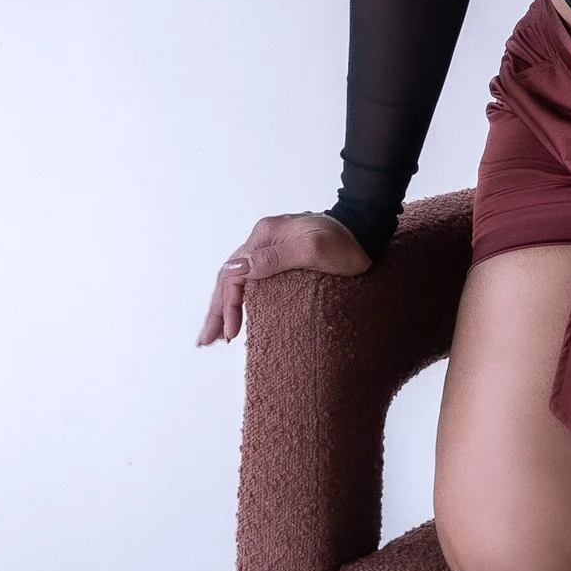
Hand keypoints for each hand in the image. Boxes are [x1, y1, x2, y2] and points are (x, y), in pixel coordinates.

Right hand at [196, 213, 370, 346]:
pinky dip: (240, 298)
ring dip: (224, 306)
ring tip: (215, 333)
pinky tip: (238, 313)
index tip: (229, 334)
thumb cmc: (344, 243)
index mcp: (263, 236)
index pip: (234, 275)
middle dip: (216, 311)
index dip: (228, 307)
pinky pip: (251, 279)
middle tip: (204, 341)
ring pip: (237, 279)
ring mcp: (270, 247)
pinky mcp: (281, 256)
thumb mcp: (311, 251)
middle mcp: (262, 240)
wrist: (365, 230)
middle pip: (229, 278)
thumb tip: (233, 268)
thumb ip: (272, 259)